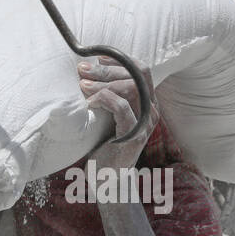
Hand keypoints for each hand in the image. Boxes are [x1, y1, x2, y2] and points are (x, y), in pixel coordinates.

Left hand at [78, 56, 156, 171]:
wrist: (107, 177)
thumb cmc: (105, 143)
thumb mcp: (110, 113)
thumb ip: (111, 94)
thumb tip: (90, 70)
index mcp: (148, 102)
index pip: (142, 70)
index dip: (121, 59)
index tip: (98, 58)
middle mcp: (151, 110)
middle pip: (135, 76)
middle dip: (106, 70)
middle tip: (82, 70)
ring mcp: (145, 123)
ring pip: (129, 88)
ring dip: (103, 84)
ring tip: (83, 86)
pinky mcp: (134, 135)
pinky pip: (121, 107)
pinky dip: (104, 99)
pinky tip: (90, 103)